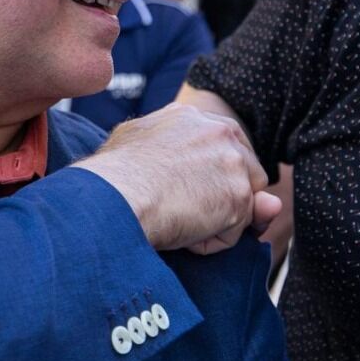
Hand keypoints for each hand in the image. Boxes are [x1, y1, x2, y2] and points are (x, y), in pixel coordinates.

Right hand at [77, 103, 280, 253]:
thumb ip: (170, 144)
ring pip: (239, 206)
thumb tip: (200, 169)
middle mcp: (220, 132)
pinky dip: (206, 243)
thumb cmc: (114, 173)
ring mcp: (233, 163)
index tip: (188, 190)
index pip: (224, 148)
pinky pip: (231, 234)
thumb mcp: (135, 139)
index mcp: (194, 117)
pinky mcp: (238, 196)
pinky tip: (179, 233)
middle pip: (245, 174)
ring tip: (175, 220)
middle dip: (224, 198)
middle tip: (184, 210)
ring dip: (213, 222)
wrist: (118, 193)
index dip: (211, 177)